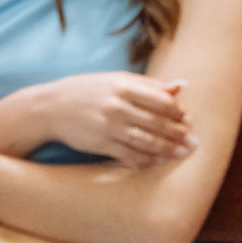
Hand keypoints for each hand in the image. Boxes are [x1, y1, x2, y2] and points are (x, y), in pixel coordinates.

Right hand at [28, 72, 194, 167]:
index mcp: (123, 86)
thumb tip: (182, 86)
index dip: (178, 113)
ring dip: (168, 150)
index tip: (187, 119)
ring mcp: (109, 126)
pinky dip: (145, 161)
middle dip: (178, 134)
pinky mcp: (100, 144)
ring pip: (148, 141)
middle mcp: (117, 105)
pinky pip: (130, 155)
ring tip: (181, 153)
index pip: (162, 101)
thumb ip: (149, 84)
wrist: (49, 108)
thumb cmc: (85, 91)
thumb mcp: (115, 80)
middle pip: (159, 122)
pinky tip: (155, 163)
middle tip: (192, 141)